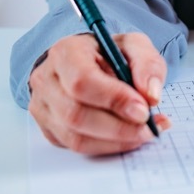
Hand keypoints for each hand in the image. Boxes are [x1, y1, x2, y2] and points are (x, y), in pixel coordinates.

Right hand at [28, 32, 170, 155]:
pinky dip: (107, 146)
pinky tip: (127, 136)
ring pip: (76, 137)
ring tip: (143, 133)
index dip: (114, 99)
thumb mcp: (134, 45)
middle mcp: (47, 80)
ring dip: (116, 141)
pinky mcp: (48, 128)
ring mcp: (43, 107)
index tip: (143, 110)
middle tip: (148, 127)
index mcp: (66, 52)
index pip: (82, 81)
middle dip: (118, 127)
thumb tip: (151, 95)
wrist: (87, 60)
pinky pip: (76, 147)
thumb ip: (147, 64)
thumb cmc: (108, 52)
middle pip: (76, 114)